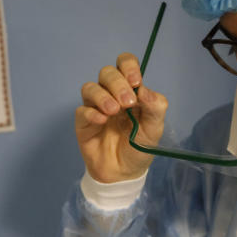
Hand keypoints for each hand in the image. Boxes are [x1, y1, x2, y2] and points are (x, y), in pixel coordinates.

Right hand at [76, 52, 167, 182]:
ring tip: (113, 111)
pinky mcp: (83, 122)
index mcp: (130, 90)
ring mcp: (95, 107)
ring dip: (103, 96)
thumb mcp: (155, 129)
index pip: (124, 64)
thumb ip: (155, 107)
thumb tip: (144, 90)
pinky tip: (102, 121)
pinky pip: (82, 110)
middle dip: (117, 84)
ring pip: (90, 87)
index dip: (128, 66)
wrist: (124, 173)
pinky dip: (92, 113)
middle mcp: (111, 94)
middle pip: (107, 73)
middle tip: (128, 103)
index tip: (135, 81)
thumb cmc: (139, 147)